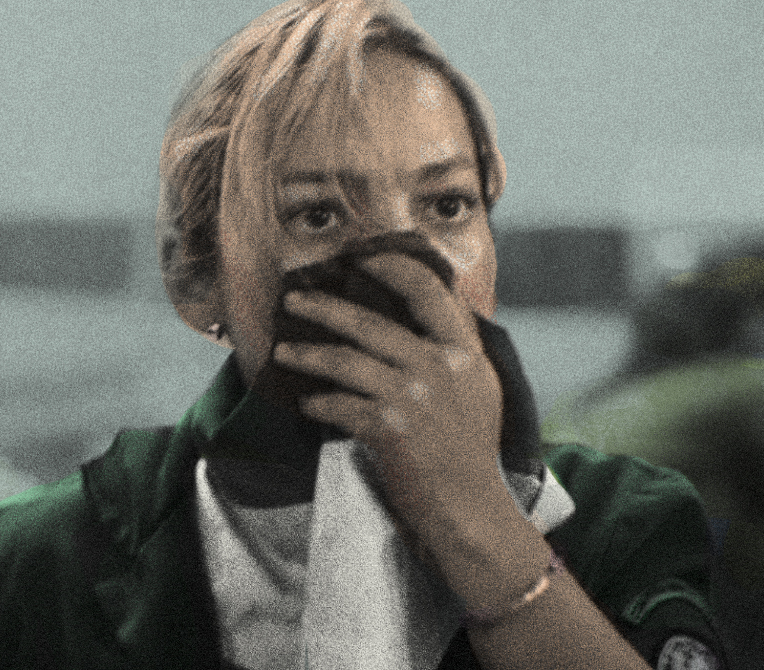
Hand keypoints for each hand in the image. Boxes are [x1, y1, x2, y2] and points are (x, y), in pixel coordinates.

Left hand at [273, 252, 504, 542]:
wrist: (469, 507)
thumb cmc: (470, 450)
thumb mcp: (478, 389)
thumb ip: (455, 350)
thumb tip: (422, 313)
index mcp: (465, 352)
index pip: (429, 290)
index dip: (392, 267)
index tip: (362, 257)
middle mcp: (440, 367)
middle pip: (371, 323)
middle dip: (325, 307)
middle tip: (295, 298)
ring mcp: (414, 397)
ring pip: (345, 360)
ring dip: (308, 354)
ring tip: (285, 352)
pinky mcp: (390, 428)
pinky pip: (339, 404)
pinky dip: (318, 403)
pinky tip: (307, 403)